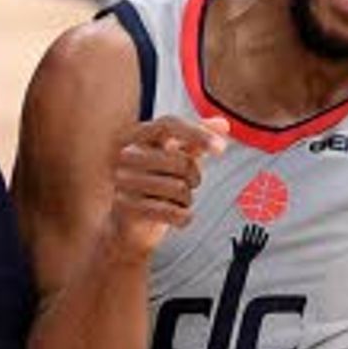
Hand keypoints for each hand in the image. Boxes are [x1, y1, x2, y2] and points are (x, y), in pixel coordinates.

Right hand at [107, 117, 224, 253]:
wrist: (128, 224)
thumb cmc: (153, 185)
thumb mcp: (175, 158)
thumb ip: (196, 140)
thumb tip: (223, 125)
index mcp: (137, 135)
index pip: (170, 125)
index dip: (198, 133)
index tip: (221, 149)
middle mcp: (126, 154)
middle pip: (182, 161)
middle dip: (195, 178)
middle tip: (188, 186)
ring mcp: (123, 180)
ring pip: (179, 188)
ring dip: (187, 200)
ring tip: (175, 202)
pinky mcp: (126, 206)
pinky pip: (171, 212)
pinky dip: (182, 217)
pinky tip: (176, 217)